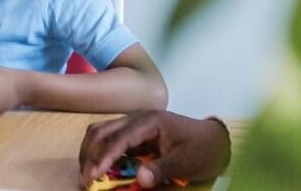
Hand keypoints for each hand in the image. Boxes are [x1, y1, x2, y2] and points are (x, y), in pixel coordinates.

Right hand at [78, 110, 231, 188]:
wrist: (216, 140)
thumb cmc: (202, 149)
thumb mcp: (186, 162)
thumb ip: (162, 170)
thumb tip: (140, 180)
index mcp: (149, 122)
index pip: (119, 138)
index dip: (103, 157)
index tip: (93, 176)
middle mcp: (137, 119)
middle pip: (102, 132)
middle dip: (89, 155)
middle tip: (85, 180)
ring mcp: (133, 124)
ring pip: (101, 132)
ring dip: (90, 152)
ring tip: (87, 174)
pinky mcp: (134, 133)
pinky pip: (109, 139)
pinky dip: (99, 152)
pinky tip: (99, 167)